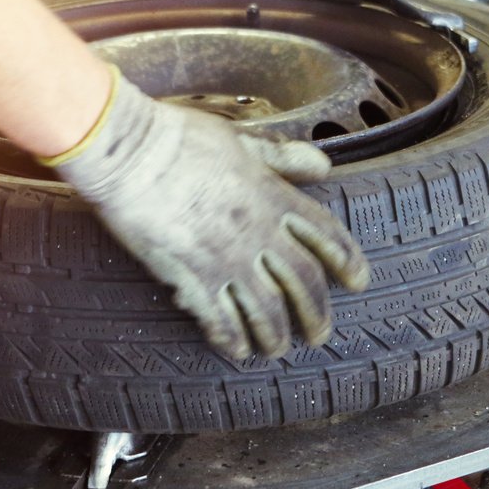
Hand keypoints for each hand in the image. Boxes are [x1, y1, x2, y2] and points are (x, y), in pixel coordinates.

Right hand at [45, 70, 370, 359]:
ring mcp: (228, 260)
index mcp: (274, 197)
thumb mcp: (242, 140)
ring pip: (268, 311)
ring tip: (279, 350)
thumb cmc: (180, 138)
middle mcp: (259, 234)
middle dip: (317, 314)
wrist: (129, 154)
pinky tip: (237, 350)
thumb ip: (283, 158)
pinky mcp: (193, 279)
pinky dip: (233, 339)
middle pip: (304, 283)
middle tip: (321, 334)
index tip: (358, 281)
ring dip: (277, 335)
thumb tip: (323, 165)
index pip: (326, 235)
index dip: (347, 261)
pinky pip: (221, 320)